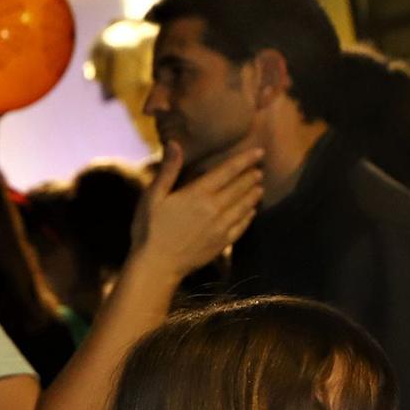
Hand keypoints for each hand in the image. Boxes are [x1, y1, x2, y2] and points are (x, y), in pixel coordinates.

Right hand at [131, 141, 263, 280]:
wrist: (157, 265)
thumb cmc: (149, 229)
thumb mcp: (152, 196)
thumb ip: (168, 170)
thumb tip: (175, 144)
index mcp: (197, 194)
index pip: (227, 171)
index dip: (244, 160)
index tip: (258, 152)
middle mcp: (214, 209)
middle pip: (239, 187)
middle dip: (251, 176)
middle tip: (260, 168)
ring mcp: (220, 227)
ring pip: (244, 206)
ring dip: (253, 194)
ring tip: (260, 186)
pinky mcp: (222, 243)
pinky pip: (241, 226)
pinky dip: (249, 216)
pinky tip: (252, 211)